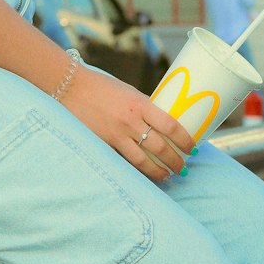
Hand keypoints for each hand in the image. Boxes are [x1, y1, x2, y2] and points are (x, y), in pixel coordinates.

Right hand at [62, 67, 194, 181]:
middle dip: (175, 161)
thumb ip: (144, 107)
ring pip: (144, 161)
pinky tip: (144, 174)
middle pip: (160, 148)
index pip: (170, 126)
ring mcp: (116, 134)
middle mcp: (130, 121)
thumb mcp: (129, 92)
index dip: (185, 140)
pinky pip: (125, 161)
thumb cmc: (102, 87)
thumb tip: (162, 122)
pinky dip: (137, 170)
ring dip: (159, 171)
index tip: (192, 148)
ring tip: (167, 176)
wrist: (71, 86)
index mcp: (140, 104)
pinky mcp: (104, 143)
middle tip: (183, 168)